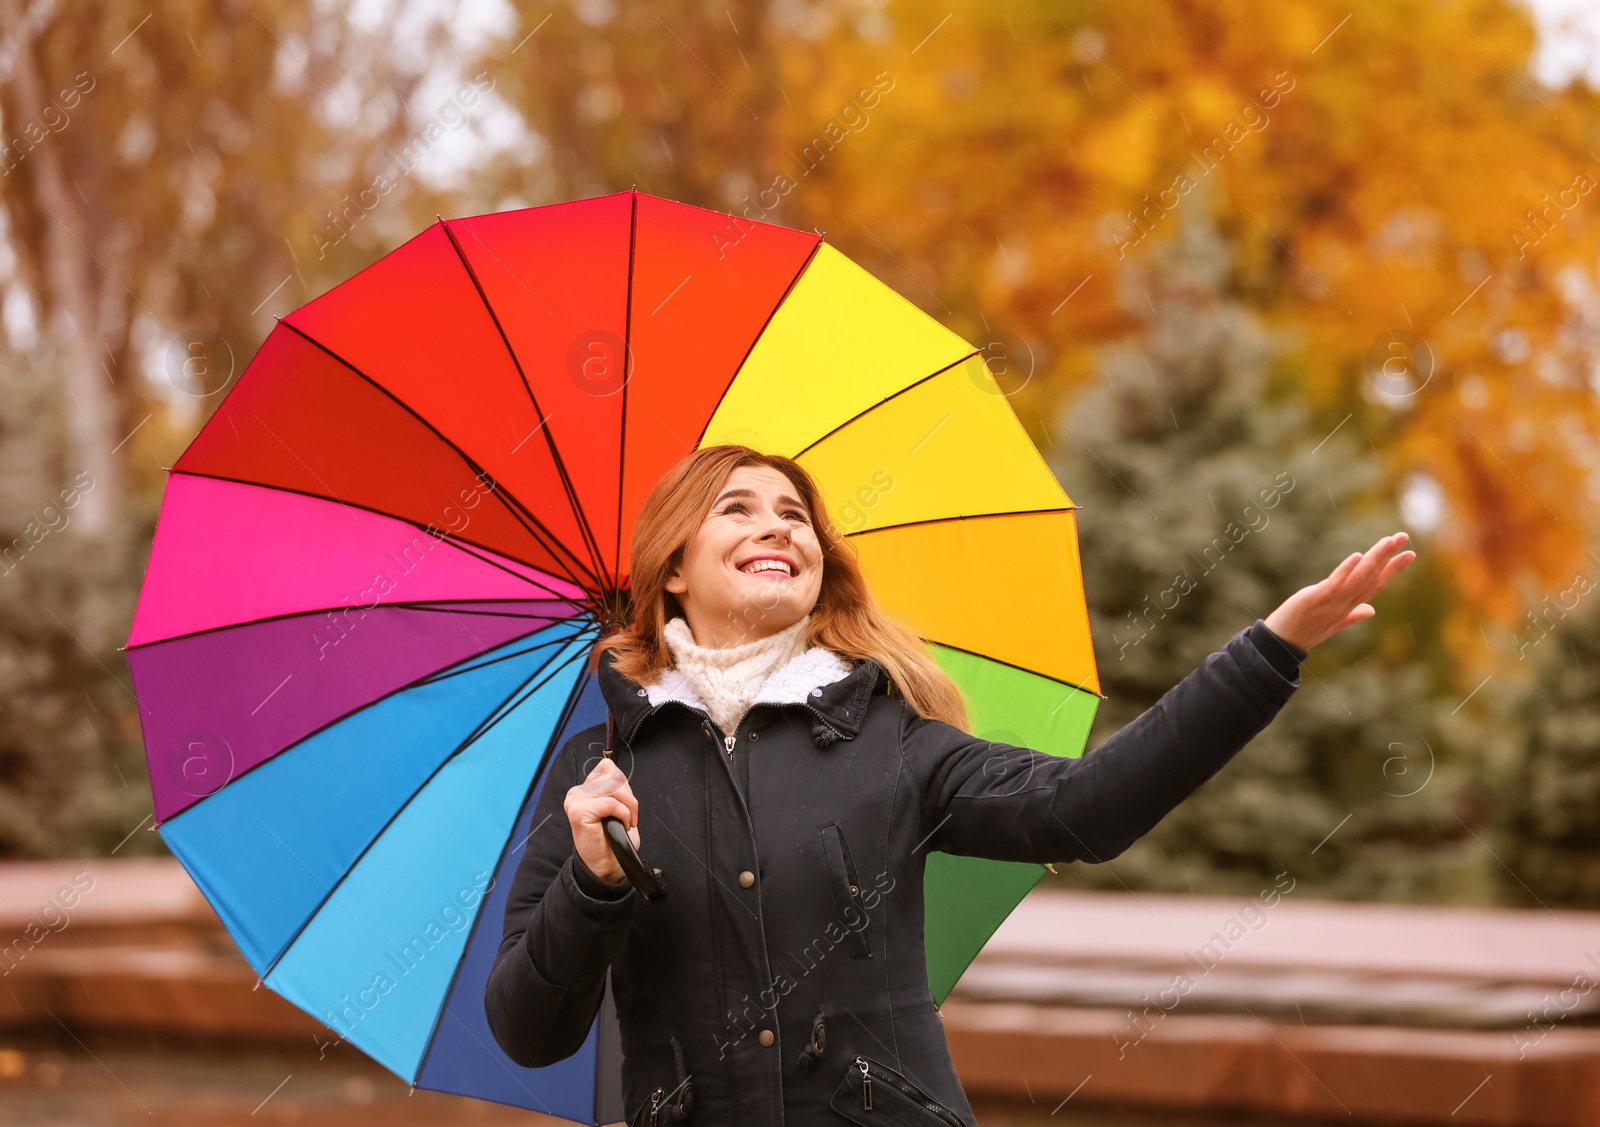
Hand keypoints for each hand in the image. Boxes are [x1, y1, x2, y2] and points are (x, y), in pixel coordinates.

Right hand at [565, 757, 639, 884]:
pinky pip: (610, 803)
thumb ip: (615, 787)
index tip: (628, 805)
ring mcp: (575, 800)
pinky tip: (620, 826)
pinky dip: (622, 814)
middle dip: (629, 797)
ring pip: (612, 788)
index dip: (624, 785)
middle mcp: (577, 792)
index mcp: (586, 788)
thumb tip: (618, 774)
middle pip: (612, 775)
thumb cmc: (614, 838)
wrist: (608, 864)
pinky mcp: (578, 811)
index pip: (608, 768)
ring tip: (626, 821)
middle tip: (631, 816)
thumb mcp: (618, 805)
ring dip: (627, 807)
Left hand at [1263, 531, 1416, 650]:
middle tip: (1403, 536)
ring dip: (1374, 559)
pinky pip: (1335, 584)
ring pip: (1358, 578)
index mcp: (1350, 605)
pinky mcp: (1316, 599)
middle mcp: (1346, 603)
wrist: (1282, 644)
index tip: (1410, 553)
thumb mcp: (1333, 622)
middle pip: (1371, 577)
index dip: (1393, 569)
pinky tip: (1357, 556)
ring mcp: (1332, 602)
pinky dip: (1347, 570)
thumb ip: (1353, 614)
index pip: (1376, 584)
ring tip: (1388, 541)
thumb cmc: (1306, 631)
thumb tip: (1371, 610)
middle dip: (1388, 556)